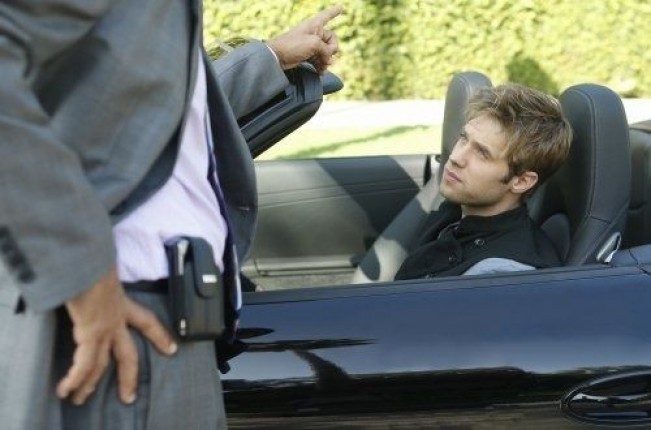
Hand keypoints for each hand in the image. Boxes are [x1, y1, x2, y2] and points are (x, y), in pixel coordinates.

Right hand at [56, 268, 176, 404]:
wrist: (89, 257)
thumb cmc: (92, 256)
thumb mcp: (104, 266)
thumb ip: (102, 270)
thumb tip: (95, 261)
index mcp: (122, 301)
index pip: (148, 321)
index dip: (160, 335)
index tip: (172, 349)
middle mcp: (116, 317)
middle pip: (128, 354)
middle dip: (129, 377)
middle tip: (129, 396)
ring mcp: (104, 327)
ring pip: (100, 365)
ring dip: (89, 384)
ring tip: (80, 399)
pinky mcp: (90, 332)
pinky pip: (83, 364)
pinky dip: (74, 379)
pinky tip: (66, 390)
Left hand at [267, 5, 342, 73]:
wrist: (277, 57)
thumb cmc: (293, 45)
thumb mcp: (314, 44)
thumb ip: (326, 50)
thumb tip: (329, 60)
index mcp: (315, 25)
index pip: (327, 15)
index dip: (334, 12)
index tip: (341, 7)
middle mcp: (314, 33)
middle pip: (331, 41)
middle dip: (331, 51)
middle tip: (326, 58)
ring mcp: (310, 45)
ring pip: (326, 52)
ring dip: (326, 61)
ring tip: (323, 67)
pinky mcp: (307, 55)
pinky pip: (319, 60)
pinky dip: (321, 66)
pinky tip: (321, 72)